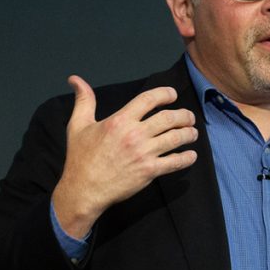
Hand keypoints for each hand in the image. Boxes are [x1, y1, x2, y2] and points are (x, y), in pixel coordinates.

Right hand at [52, 75, 197, 237]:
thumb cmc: (80, 158)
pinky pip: (175, 162)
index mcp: (119, 121)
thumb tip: (76, 79)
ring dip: (189, 133)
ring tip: (193, 132)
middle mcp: (134, 135)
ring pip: (176, 138)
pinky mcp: (149, 171)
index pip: (148, 99)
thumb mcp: (78, 125)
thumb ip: (84, 101)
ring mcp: (143, 153)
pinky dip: (187, 158)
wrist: (83, 190)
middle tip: (189, 117)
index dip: (165, 93)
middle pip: (169, 118)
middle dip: (184, 115)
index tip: (173, 94)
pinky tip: (191, 155)